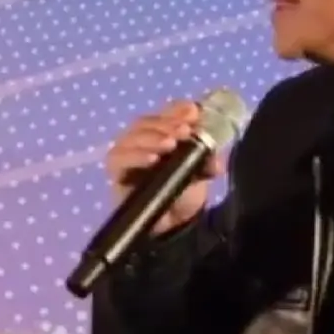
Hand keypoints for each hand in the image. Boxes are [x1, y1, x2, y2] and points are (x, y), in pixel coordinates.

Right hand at [106, 100, 225, 234]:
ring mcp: (127, 155)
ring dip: (151, 137)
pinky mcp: (117, 173)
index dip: (177, 110)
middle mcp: (142, 140)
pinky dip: (134, 156)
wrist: (173, 224)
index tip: (193, 112)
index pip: (165, 113)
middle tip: (184, 131)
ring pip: (131, 137)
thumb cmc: (184, 192)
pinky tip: (151, 159)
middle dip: (166, 123)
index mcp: (163, 133)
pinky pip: (118, 159)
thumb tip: (216, 160)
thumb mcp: (201, 174)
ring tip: (170, 144)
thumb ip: (208, 163)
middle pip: (146, 122)